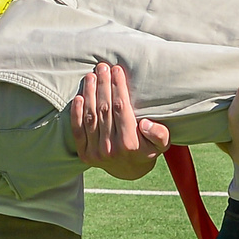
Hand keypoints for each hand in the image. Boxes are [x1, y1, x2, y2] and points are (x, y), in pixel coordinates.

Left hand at [69, 61, 170, 179]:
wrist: (129, 171)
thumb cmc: (147, 150)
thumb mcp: (162, 144)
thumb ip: (159, 134)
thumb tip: (146, 123)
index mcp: (129, 144)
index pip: (121, 108)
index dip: (117, 87)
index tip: (117, 70)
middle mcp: (110, 148)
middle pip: (104, 110)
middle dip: (103, 85)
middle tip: (102, 67)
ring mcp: (95, 152)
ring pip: (90, 117)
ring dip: (89, 94)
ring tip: (91, 76)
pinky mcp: (84, 154)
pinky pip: (77, 130)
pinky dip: (76, 113)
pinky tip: (79, 96)